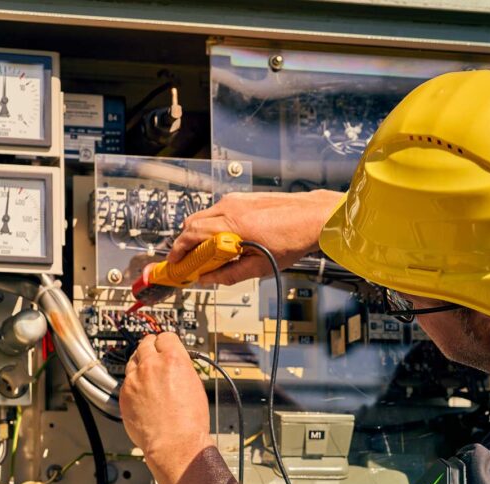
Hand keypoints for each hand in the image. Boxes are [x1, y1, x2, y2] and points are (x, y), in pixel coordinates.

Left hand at [119, 333, 211, 462]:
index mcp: (173, 359)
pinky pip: (127, 380)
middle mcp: (151, 365)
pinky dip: (134, 382)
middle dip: (151, 347)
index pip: (166, 336)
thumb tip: (176, 364)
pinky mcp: (125, 393)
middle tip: (154, 353)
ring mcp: (135, 379)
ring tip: (148, 374)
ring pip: (133, 360)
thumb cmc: (189, 420)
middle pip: (146, 343)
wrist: (175, 442)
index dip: (167, 341)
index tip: (165, 344)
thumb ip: (182, 368)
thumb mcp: (195, 384)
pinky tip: (142, 392)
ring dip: (140, 363)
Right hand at [169, 189, 342, 284]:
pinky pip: (218, 211)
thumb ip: (229, 275)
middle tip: (190, 261)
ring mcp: (237, 199)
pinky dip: (213, 226)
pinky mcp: (243, 197)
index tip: (175, 262)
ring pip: (204, 216)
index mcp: (234, 225)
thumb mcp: (260, 267)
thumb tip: (208, 279)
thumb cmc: (294, 238)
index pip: (192, 234)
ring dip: (200, 234)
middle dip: (186, 243)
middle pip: (192, 223)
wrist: (314, 217)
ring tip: (211, 254)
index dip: (179, 250)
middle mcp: (231, 207)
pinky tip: (226, 240)